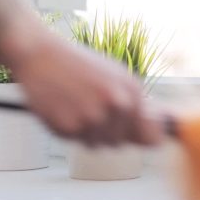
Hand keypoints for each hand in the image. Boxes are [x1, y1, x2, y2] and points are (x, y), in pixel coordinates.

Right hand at [2, 21, 161, 146]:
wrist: (40, 54)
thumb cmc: (76, 64)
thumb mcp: (114, 76)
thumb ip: (135, 104)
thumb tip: (159, 131)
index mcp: (133, 92)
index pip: (150, 137)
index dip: (138, 137)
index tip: (128, 134)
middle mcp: (117, 106)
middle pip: (120, 143)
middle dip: (105, 132)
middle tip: (87, 108)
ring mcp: (93, 117)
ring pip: (96, 145)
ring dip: (85, 133)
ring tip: (73, 106)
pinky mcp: (70, 127)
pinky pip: (74, 142)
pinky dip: (66, 130)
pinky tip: (60, 107)